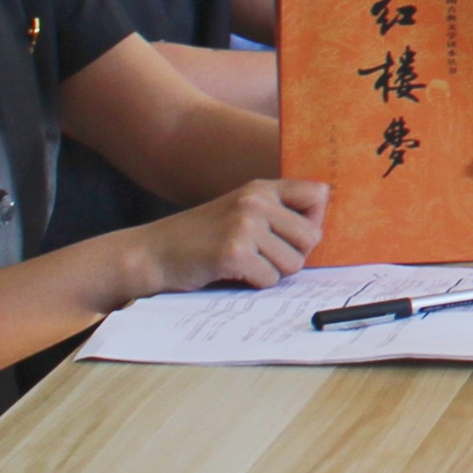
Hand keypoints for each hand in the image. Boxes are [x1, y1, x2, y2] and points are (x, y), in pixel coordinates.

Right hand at [139, 178, 324, 292]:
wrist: (151, 253)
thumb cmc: (200, 239)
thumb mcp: (239, 212)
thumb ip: (276, 214)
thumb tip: (322, 232)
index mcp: (261, 189)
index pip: (319, 194)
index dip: (313, 221)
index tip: (293, 235)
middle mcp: (256, 201)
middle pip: (312, 237)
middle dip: (293, 256)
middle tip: (263, 257)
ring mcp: (245, 225)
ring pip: (294, 263)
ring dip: (272, 273)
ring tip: (244, 264)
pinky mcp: (234, 252)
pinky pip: (270, 279)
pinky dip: (254, 284)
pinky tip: (231, 273)